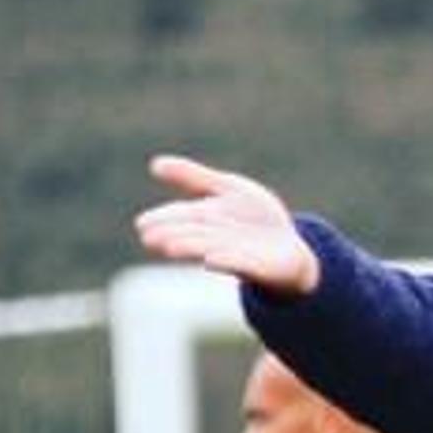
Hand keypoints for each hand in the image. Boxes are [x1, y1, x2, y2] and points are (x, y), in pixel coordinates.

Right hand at [136, 154, 318, 298]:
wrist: (290, 248)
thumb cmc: (254, 218)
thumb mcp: (227, 189)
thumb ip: (194, 178)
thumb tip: (154, 164)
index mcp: (206, 219)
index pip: (181, 217)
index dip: (163, 219)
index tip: (142, 224)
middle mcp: (217, 238)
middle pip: (193, 235)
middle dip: (173, 235)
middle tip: (150, 238)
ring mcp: (238, 254)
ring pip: (212, 249)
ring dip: (192, 248)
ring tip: (171, 247)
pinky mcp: (261, 268)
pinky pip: (243, 265)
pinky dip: (226, 261)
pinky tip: (210, 260)